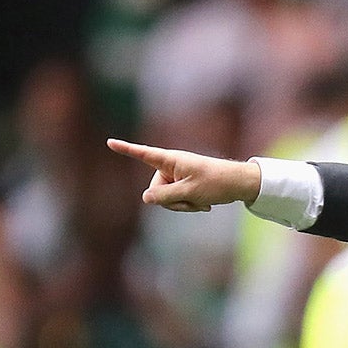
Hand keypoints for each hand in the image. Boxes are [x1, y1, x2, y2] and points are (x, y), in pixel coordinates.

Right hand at [107, 138, 261, 212]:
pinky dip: (189, 205)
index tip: (110, 142)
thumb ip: (165, 196)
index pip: (144, 154)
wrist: (238, 184)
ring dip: (183, 205)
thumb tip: (145, 198)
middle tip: (192, 200)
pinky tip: (204, 205)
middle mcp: (171, 166)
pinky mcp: (184, 185)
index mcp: (171, 161)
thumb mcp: (189, 192)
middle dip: (172, 201)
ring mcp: (178, 176)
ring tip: (201, 202)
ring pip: (167, 198)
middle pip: (156, 190)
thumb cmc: (215, 183)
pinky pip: (178, 200)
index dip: (126, 149)